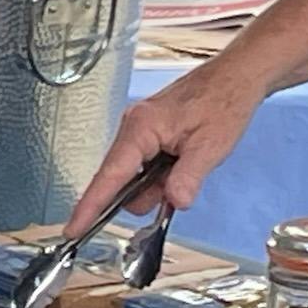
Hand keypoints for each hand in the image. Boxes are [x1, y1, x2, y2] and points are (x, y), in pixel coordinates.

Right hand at [64, 64, 259, 237]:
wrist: (233, 78)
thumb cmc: (222, 101)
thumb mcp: (210, 146)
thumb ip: (188, 178)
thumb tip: (174, 202)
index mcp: (141, 128)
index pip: (109, 176)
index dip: (90, 207)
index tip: (73, 229)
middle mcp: (133, 128)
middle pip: (121, 181)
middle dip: (148, 193)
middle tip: (180, 184)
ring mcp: (139, 130)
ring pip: (135, 176)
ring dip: (158, 184)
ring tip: (187, 166)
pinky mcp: (148, 133)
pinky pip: (144, 165)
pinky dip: (161, 174)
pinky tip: (181, 163)